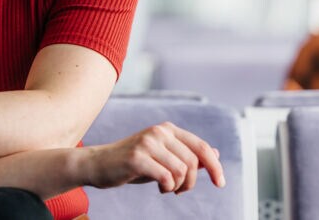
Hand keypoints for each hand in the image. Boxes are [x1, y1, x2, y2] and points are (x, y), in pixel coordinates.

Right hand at [82, 121, 224, 193]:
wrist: (98, 164)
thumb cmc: (133, 163)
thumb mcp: (163, 158)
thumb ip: (187, 155)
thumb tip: (215, 154)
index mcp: (168, 129)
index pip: (201, 146)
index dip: (214, 165)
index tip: (220, 183)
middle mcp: (159, 132)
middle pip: (192, 161)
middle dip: (191, 182)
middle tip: (178, 190)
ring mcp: (147, 143)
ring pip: (181, 170)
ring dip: (178, 186)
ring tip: (167, 188)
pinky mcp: (137, 157)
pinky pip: (165, 176)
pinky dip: (167, 187)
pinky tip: (160, 187)